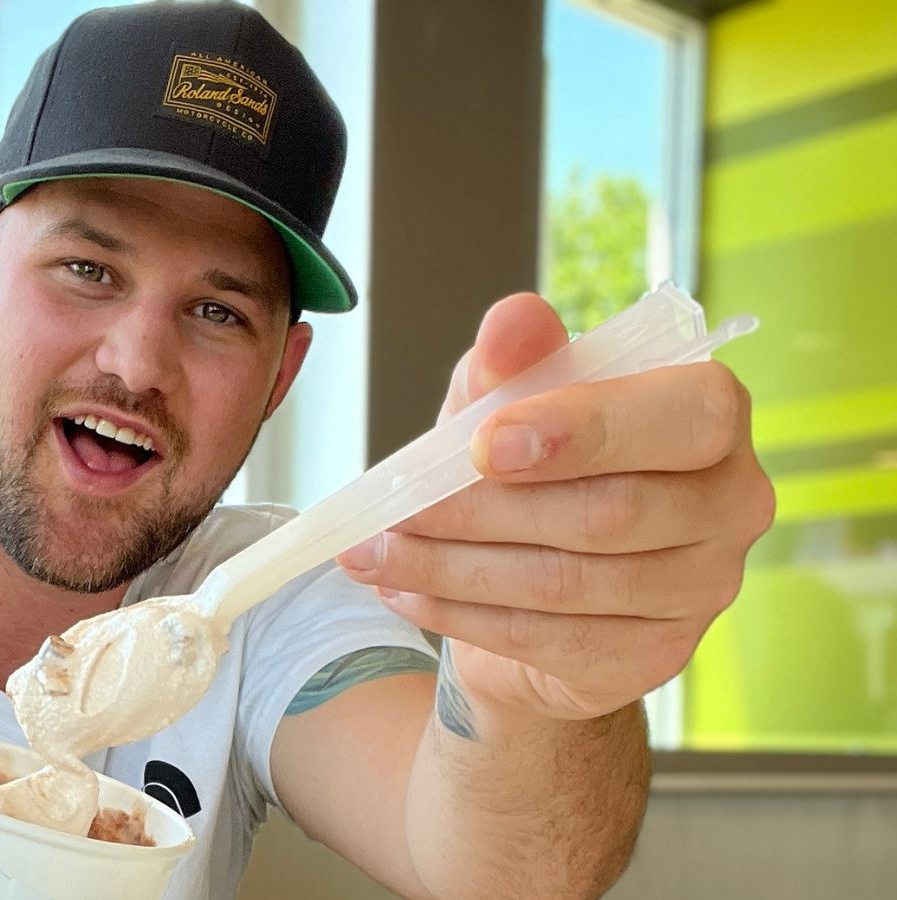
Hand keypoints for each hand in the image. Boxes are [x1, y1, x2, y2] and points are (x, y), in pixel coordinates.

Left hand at [337, 292, 775, 721]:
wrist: (547, 580)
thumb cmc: (538, 468)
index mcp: (710, 418)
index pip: (683, 416)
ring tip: (373, 553)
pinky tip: (404, 591)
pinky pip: (548, 638)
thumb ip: (516, 360)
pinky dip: (461, 614)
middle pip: (610, 513)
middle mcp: (731, 504)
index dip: (583, 430)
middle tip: (392, 511)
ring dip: (452, 568)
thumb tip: (511, 322)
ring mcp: (701, 589)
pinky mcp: (656, 655)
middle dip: (480, 511)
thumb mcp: (512, 403)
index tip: (483, 445)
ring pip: (567, 583)